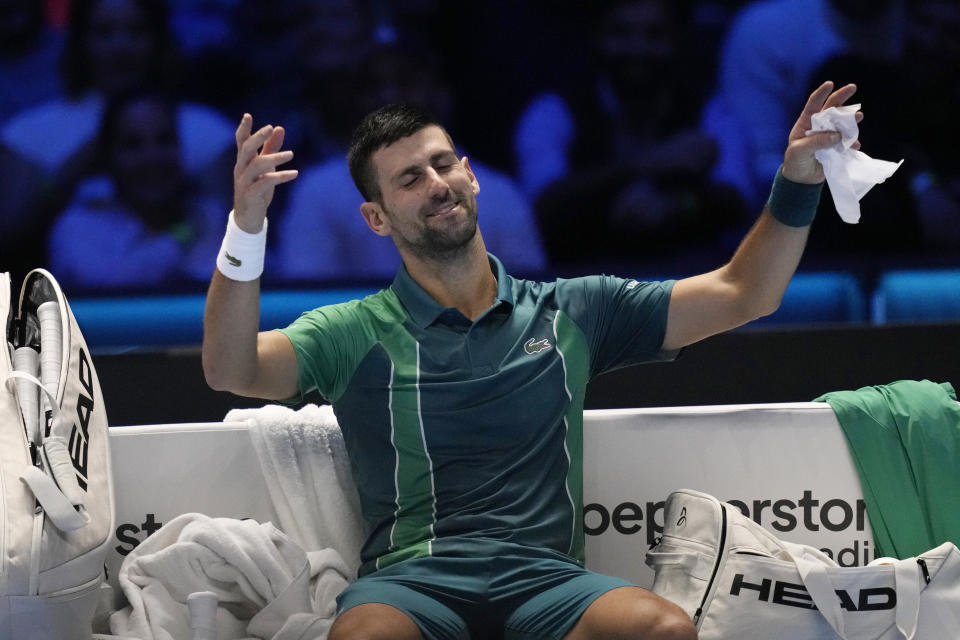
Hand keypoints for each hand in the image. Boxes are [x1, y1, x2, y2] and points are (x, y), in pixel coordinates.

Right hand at [233, 113, 297, 231]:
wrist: (249, 217)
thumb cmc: (258, 189)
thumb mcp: (266, 167)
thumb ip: (271, 148)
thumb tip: (279, 128)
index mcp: (244, 161)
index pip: (241, 142)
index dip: (243, 129)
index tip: (247, 115)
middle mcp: (241, 169)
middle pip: (246, 149)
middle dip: (257, 137)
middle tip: (270, 127)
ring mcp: (244, 182)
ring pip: (257, 165)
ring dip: (274, 158)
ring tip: (291, 154)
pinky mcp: (251, 195)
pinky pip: (265, 183)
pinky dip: (280, 177)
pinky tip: (294, 174)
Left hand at [781, 81, 862, 183]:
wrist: (802, 180)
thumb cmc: (795, 162)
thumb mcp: (799, 151)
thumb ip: (817, 142)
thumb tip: (837, 134)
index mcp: (806, 123)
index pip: (813, 104)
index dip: (821, 93)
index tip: (830, 84)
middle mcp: (819, 127)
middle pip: (831, 108)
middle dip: (842, 97)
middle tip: (852, 87)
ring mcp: (829, 136)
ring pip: (842, 123)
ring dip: (850, 119)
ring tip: (858, 117)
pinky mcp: (837, 147)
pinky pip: (847, 141)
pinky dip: (852, 142)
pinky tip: (854, 145)